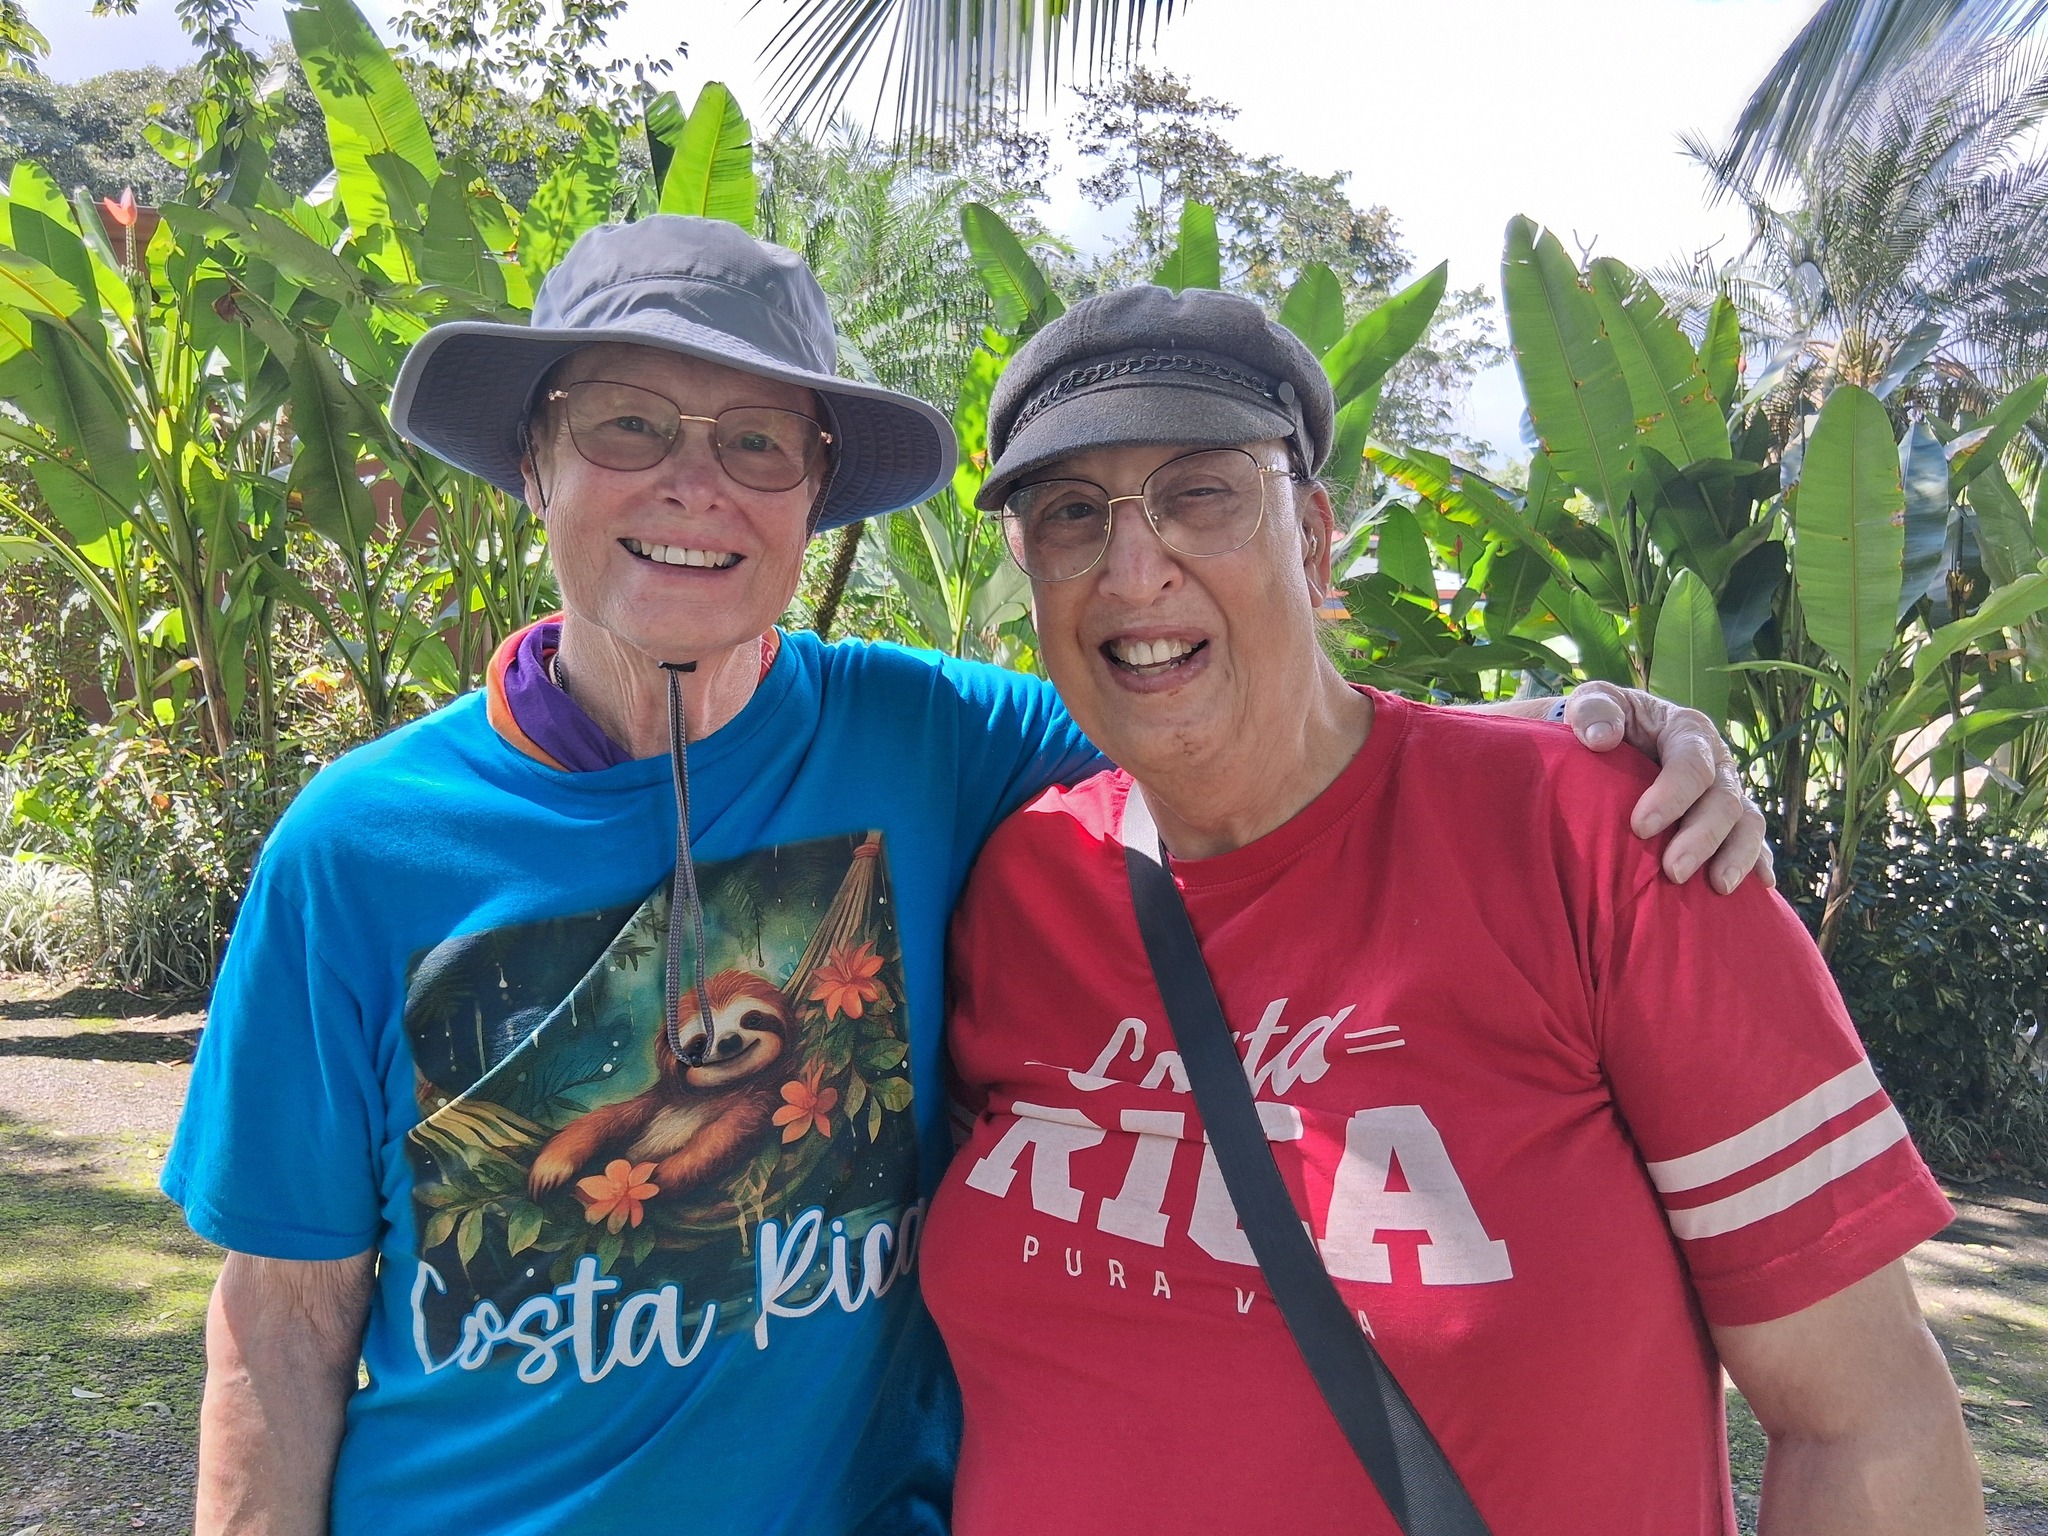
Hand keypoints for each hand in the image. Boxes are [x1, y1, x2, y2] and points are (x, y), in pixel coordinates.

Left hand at [1563, 682, 1772, 892]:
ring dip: (1737, 856)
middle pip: (1724, 800)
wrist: (1608, 738)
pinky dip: (1757, 862)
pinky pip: (1752, 841)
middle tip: (1673, 871)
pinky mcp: (1727, 820)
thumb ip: (1593, 711)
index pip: (1691, 764)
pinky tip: (1760, 887)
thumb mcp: (1592, 701)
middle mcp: (1716, 761)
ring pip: (1748, 823)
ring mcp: (1726, 792)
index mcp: (1687, 730)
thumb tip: (1600, 737)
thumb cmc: (1601, 721)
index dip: (1672, 796)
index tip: (1640, 827)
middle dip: (1702, 837)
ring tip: (1719, 887)